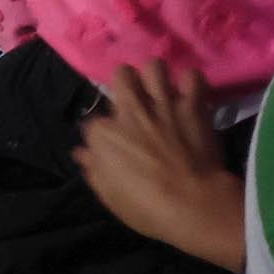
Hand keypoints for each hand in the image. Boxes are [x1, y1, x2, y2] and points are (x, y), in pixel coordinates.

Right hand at [73, 62, 244, 271]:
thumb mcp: (109, 196)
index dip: (103, 132)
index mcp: (104, 134)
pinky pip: (191, 77)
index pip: (93, 122)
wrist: (191, 204)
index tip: (111, 144)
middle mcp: (130, 110)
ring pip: (153, 66)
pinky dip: (191, 85)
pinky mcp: (191, 104)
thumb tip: (81, 152)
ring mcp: (162, 103)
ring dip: (157, 78)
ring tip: (162, 93)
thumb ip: (93, 169)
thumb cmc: (146, 208)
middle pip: (121, 75)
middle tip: (135, 102)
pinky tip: (190, 96)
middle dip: (126, 85)